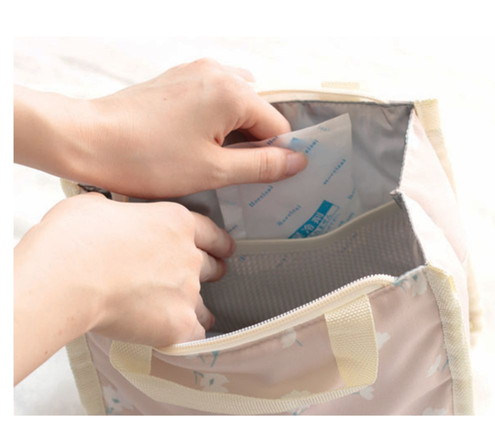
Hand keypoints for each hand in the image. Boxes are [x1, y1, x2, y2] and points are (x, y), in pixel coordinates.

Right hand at [14, 192, 233, 382]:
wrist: (67, 277)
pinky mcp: (178, 324)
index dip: (219, 243)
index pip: (210, 233)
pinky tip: (181, 338)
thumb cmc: (75, 237)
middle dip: (211, 271)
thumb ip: (116, 213)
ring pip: (203, 304)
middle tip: (209, 276)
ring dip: (199, 308)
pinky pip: (195, 334)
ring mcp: (186, 291)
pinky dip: (189, 337)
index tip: (225, 249)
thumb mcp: (96, 206)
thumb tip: (110, 218)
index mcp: (175, 222)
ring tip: (192, 315)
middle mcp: (188, 256)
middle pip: (211, 266)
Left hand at [15, 59, 307, 197]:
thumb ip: (262, 165)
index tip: (258, 178)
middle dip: (251, 143)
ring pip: (234, 106)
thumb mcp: (214, 171)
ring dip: (231, 133)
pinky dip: (213, 122)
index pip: (277, 126)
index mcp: (232, 92)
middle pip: (257, 113)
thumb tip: (298, 161)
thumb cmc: (149, 159)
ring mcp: (194, 71)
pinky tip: (192, 144)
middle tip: (229, 173)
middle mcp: (217, 72)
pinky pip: (211, 99)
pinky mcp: (176, 79)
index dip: (273, 155)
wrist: (89, 140)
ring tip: (209, 160)